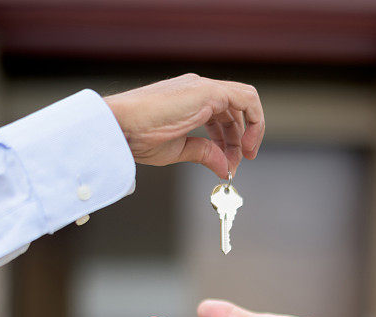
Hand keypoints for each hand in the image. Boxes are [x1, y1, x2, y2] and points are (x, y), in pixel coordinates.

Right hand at [104, 74, 264, 178]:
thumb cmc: (138, 136)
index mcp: (190, 100)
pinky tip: (245, 144)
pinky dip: (254, 121)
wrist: (122, 126)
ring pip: (244, 102)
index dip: (231, 138)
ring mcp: (204, 88)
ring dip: (250, 132)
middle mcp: (199, 89)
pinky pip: (246, 99)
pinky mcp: (209, 91)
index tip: (232, 159)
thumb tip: (224, 168)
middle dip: (240, 140)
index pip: (222, 115)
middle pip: (234, 111)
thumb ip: (204, 154)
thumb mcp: (178, 150)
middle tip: (237, 164)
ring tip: (243, 156)